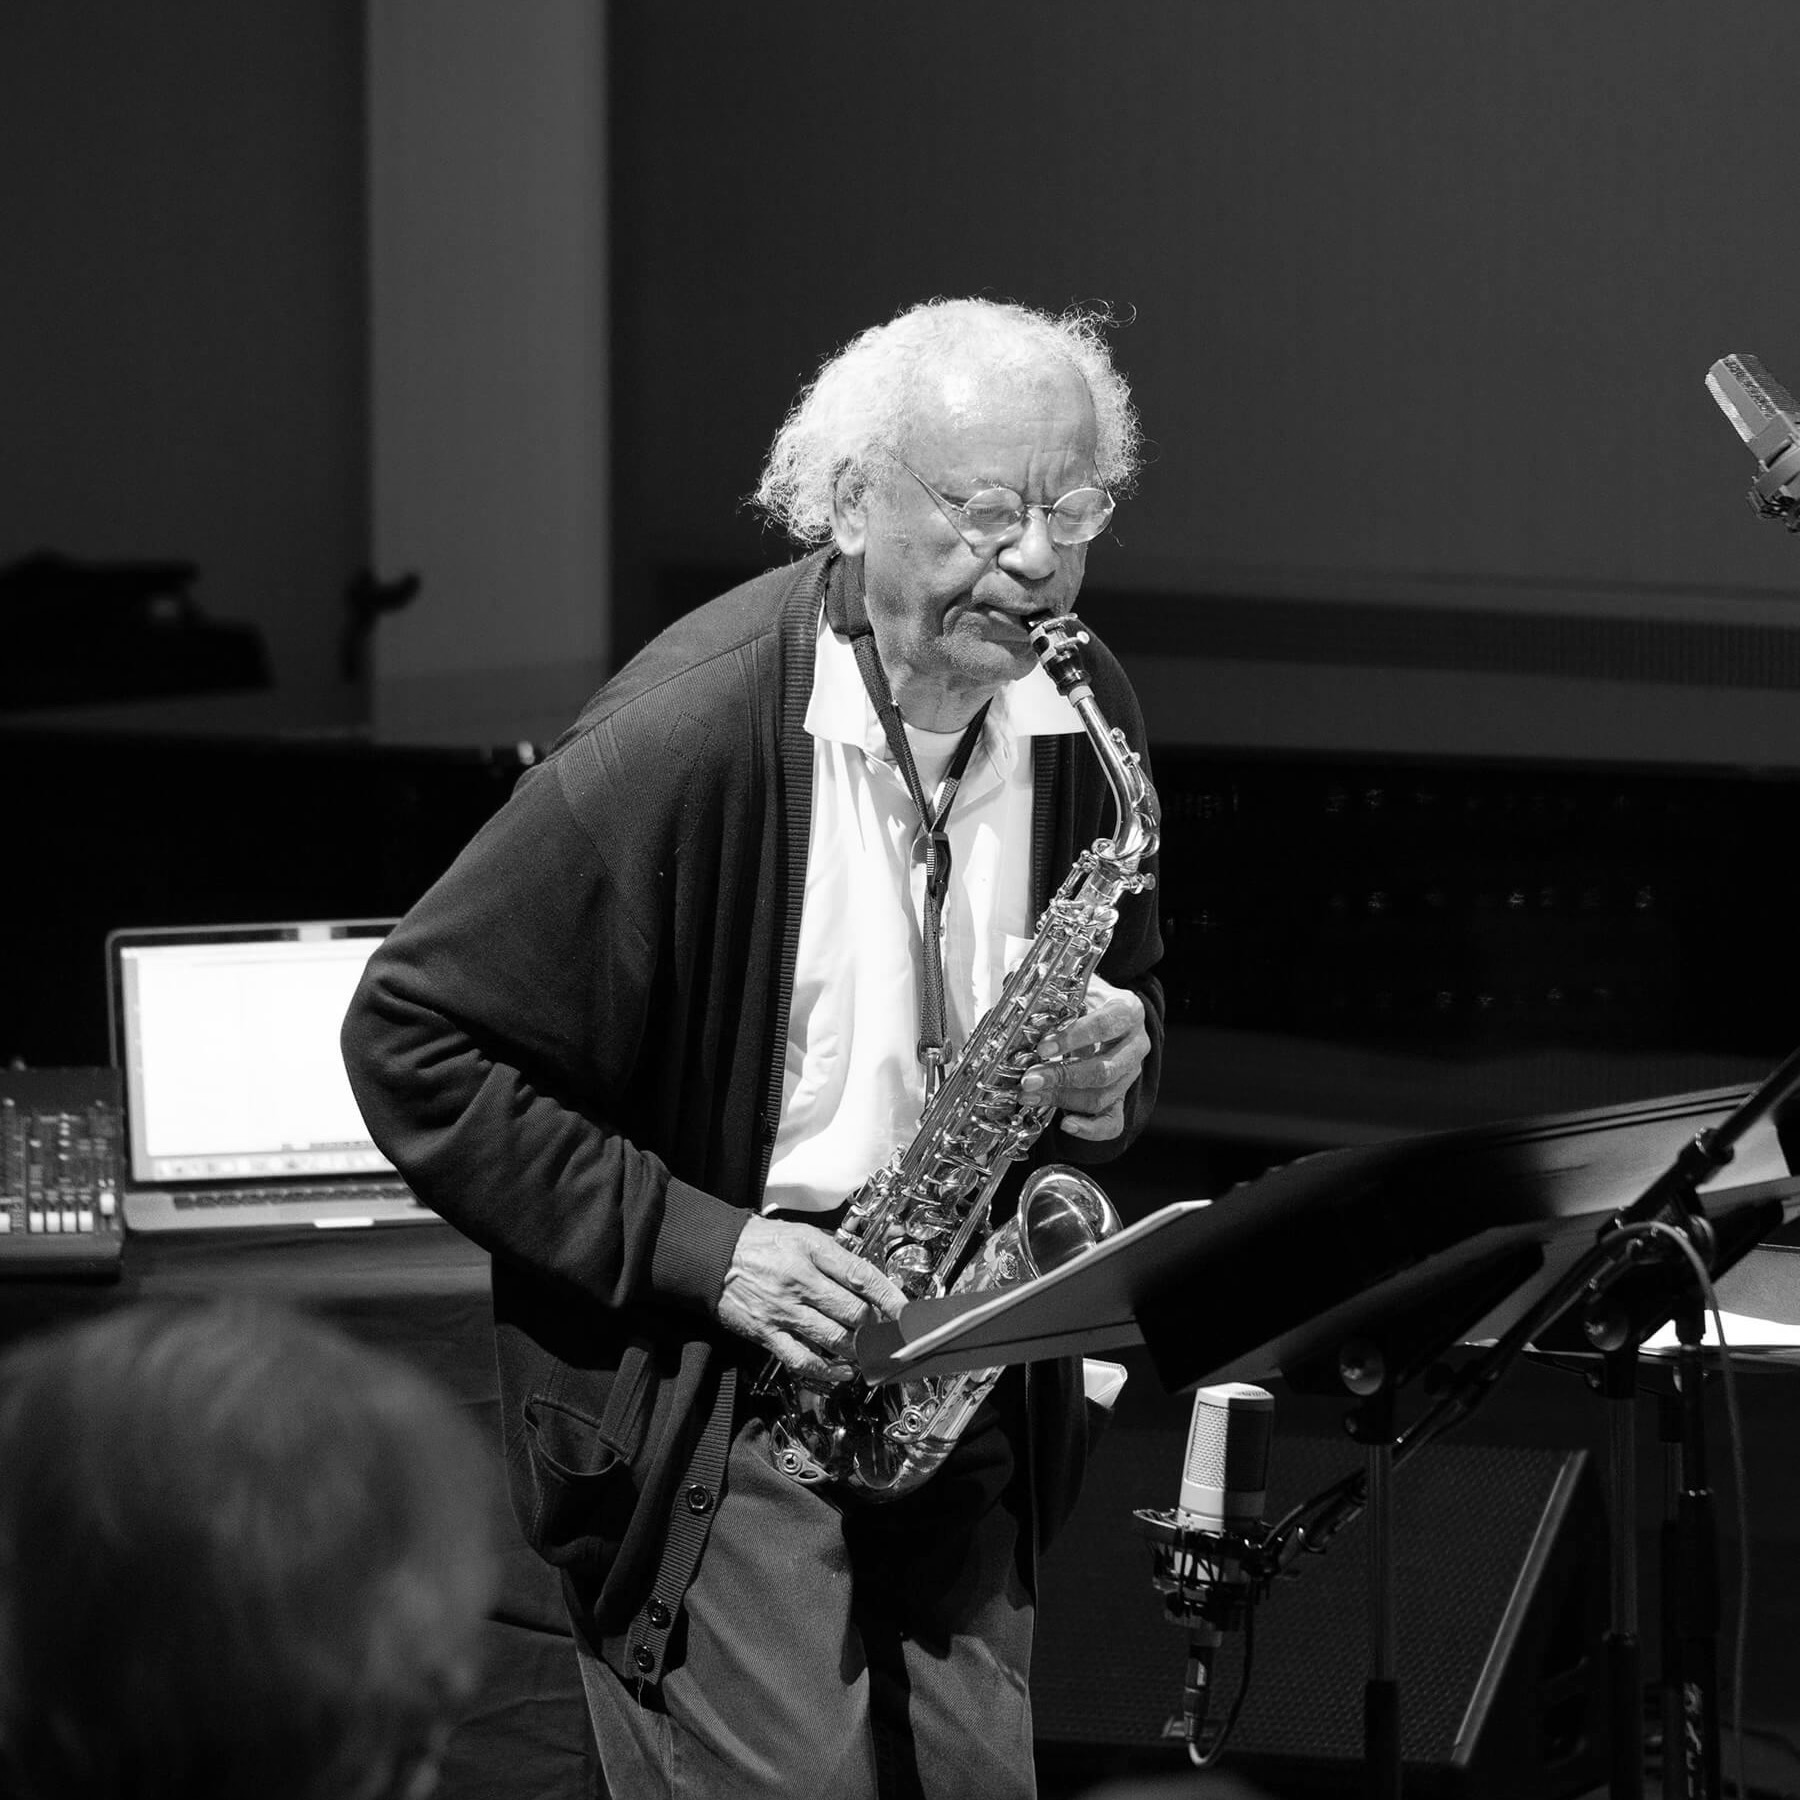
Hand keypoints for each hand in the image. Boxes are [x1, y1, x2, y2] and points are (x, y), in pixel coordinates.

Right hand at [718, 1215, 907, 1384]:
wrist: (713, 1254)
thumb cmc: (760, 1242)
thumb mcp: (804, 1233)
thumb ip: (840, 1252)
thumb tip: (876, 1266)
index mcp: (813, 1251)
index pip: (862, 1276)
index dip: (890, 1298)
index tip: (907, 1313)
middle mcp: (800, 1280)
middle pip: (853, 1313)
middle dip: (877, 1327)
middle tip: (887, 1332)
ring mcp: (784, 1310)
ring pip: (835, 1340)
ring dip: (859, 1350)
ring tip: (870, 1352)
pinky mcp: (767, 1333)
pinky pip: (803, 1360)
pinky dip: (828, 1371)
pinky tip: (842, 1372)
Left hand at [1018, 972, 1149, 1142]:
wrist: (1107, 1013)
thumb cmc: (1086, 998)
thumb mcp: (1071, 983)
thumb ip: (1046, 981)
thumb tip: (1013, 976)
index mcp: (1127, 1010)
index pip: (1106, 1024)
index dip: (1074, 1037)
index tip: (1042, 1046)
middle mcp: (1136, 1044)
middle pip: (1105, 1069)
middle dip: (1063, 1077)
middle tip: (1029, 1079)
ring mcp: (1131, 1074)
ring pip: (1103, 1096)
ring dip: (1064, 1100)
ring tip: (1030, 1096)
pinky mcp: (1122, 1097)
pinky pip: (1113, 1121)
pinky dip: (1091, 1129)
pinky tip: (1066, 1125)